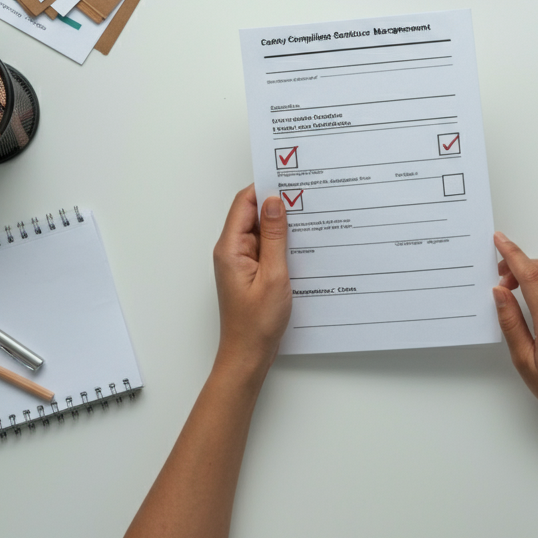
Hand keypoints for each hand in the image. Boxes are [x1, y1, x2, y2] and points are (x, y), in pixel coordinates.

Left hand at [213, 185, 291, 376]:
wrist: (248, 356)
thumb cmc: (256, 323)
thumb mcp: (273, 275)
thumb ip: (275, 236)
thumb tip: (274, 202)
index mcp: (230, 248)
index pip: (244, 203)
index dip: (265, 188)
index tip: (288, 180)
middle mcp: (232, 251)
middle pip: (252, 214)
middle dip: (277, 205)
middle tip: (305, 199)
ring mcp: (241, 262)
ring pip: (261, 231)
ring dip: (281, 227)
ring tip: (307, 223)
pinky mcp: (251, 272)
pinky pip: (266, 248)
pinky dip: (281, 244)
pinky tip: (299, 247)